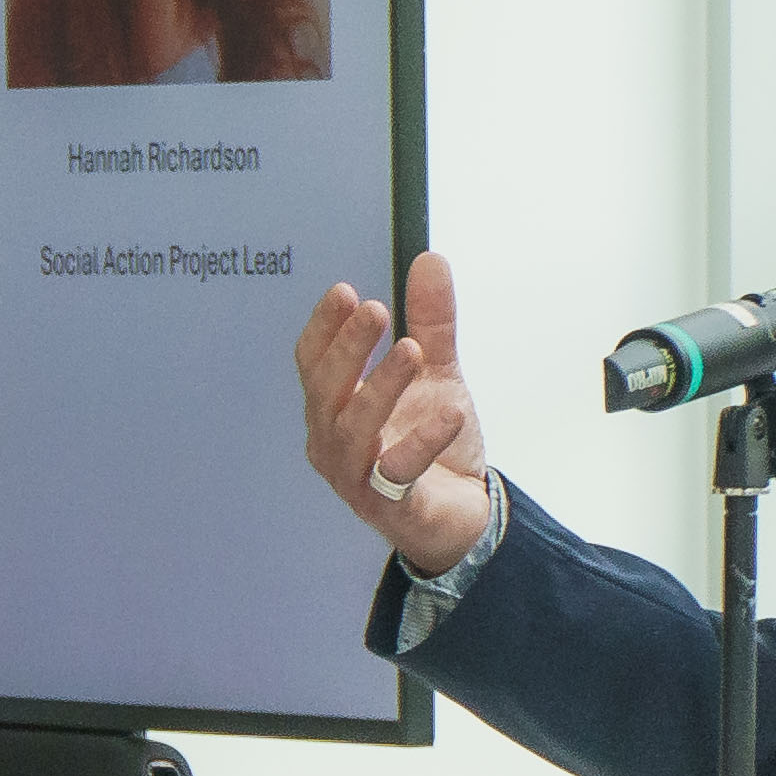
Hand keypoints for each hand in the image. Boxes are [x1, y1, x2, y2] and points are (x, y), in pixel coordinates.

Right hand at [292, 252, 497, 574]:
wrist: (461, 514)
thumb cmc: (433, 445)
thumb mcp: (437, 373)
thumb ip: (431, 321)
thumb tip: (429, 260)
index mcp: (334, 408)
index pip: (313, 362)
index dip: (324, 327)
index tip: (345, 291)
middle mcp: (333, 442)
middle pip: (325, 392)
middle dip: (346, 349)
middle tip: (373, 310)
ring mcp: (356, 478)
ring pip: (353, 430)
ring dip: (380, 388)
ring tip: (411, 350)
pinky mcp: (391, 506)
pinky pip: (398, 472)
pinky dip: (423, 440)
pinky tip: (450, 412)